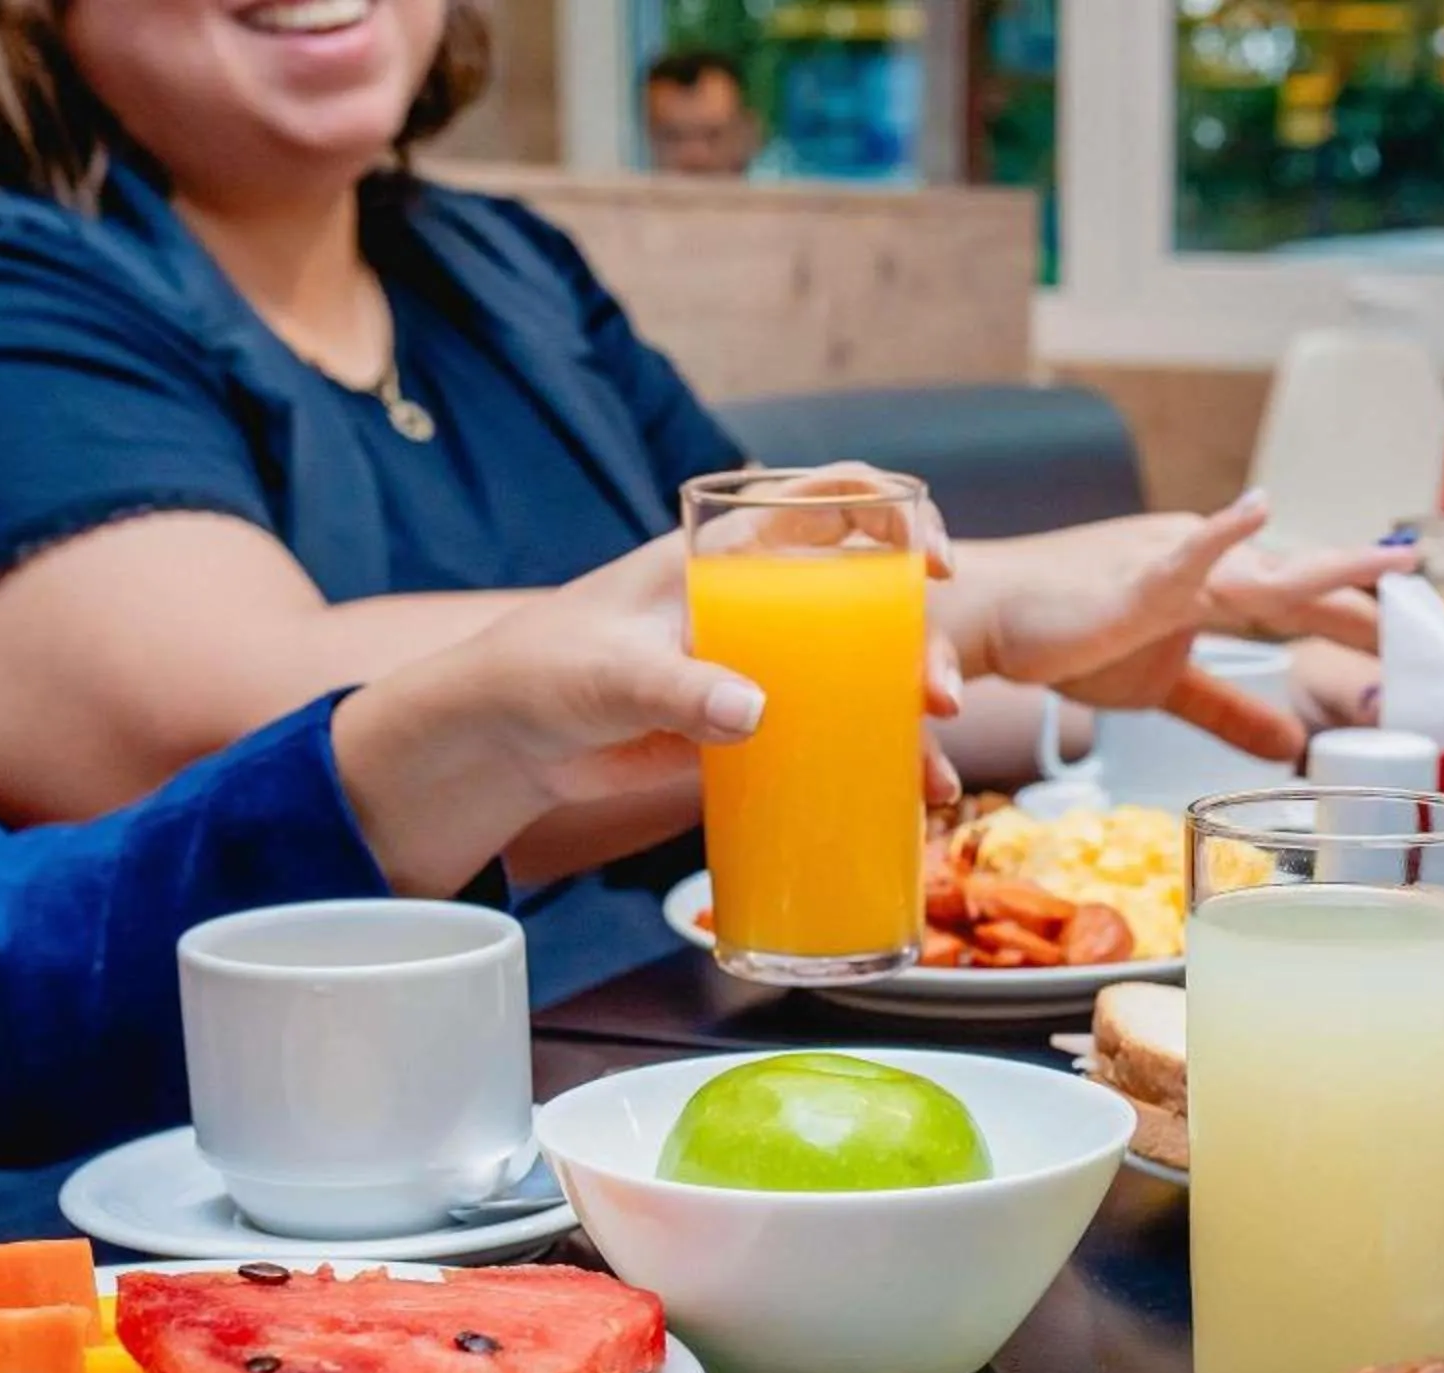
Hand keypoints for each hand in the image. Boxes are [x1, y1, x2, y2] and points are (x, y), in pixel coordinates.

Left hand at [397, 534, 960, 810]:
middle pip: (873, 601)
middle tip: (938, 694)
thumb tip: (754, 713)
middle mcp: (762, 603)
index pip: (830, 501)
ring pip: (868, 676)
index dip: (897, 514)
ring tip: (932, 770)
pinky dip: (880, 766)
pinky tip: (914, 799)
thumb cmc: (544, 673)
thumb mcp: (608, 674)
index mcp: (727, 553)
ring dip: (914, 717)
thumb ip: (678, 690)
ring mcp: (768, 667)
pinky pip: (838, 737)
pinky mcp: (761, 727)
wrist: (506, 744)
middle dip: (923, 642)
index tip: (933, 562)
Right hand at [963, 496, 1412, 761]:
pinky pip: (1183, 556)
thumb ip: (1227, 710)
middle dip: (1366, 597)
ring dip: (1332, 567)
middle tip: (1432, 613)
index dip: (1358, 619)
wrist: (988, 619)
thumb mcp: (1163, 687)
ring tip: (1393, 561)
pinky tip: (1261, 509)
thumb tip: (1290, 742)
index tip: (1417, 640)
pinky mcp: (1132, 583)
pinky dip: (1222, 533)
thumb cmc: (1066, 636)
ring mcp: (1171, 566)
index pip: (1302, 603)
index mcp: (1215, 585)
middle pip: (1301, 583)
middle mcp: (1205, 563)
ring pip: (1266, 568)